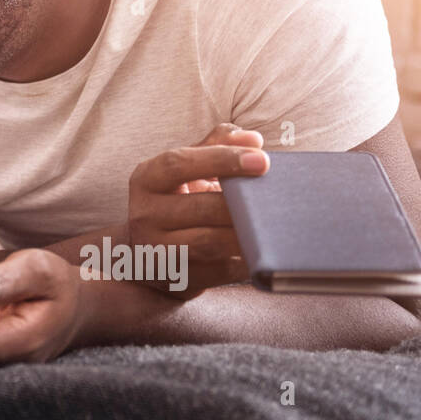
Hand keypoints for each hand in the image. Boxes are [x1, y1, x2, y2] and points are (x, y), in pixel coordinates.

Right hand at [126, 122, 267, 298]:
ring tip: (272, 226)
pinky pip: (219, 272)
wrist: (147, 256)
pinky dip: (244, 262)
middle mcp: (144, 214)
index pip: (178, 164)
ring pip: (209, 242)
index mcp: (146, 179)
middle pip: (200, 206)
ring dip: (245, 235)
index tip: (262, 160)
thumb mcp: (186, 170)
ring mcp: (156, 250)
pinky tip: (262, 252)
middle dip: (242, 204)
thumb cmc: (176, 201)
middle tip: (276, 200)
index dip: (221, 159)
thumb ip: (216, 145)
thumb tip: (252, 140)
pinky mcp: (176, 279)